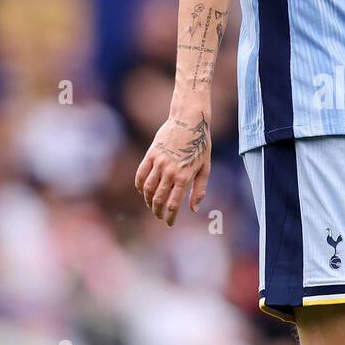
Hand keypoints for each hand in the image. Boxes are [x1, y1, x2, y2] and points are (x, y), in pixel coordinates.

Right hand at [134, 109, 210, 225]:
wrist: (189, 121)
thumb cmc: (200, 145)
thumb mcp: (205, 168)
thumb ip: (199, 190)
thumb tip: (193, 209)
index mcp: (185, 177)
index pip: (174, 204)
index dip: (170, 217)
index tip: (169, 223)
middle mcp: (170, 171)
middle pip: (159, 199)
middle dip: (157, 211)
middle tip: (159, 216)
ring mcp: (159, 163)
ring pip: (147, 188)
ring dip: (148, 200)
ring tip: (151, 205)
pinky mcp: (151, 154)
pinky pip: (140, 174)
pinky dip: (139, 185)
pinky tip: (142, 190)